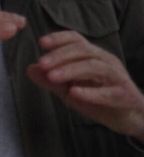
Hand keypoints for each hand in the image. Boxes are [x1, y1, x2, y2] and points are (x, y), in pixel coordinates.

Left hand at [27, 31, 143, 138]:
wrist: (126, 117)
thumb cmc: (98, 99)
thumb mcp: (69, 89)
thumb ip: (51, 80)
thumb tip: (30, 69)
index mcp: (93, 56)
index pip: (77, 40)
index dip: (60, 38)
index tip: (41, 43)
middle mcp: (106, 62)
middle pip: (84, 51)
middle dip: (61, 55)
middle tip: (42, 63)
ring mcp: (117, 78)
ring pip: (96, 67)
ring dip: (72, 70)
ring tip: (52, 76)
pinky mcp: (125, 96)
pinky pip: (108, 92)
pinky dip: (91, 92)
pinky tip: (74, 93)